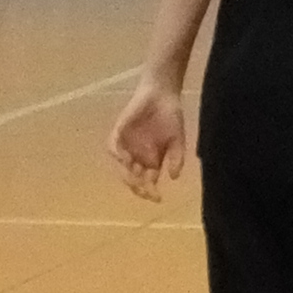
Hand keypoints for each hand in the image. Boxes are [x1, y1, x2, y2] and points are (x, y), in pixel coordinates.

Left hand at [103, 74, 188, 200]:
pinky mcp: (119, 133)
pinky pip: (114, 147)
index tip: (158, 198)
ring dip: (128, 175)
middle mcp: (138, 157)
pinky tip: (126, 160)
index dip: (151, 192)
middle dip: (138, 187)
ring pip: (123, 167)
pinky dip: (118, 155)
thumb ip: (176, 158)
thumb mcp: (178, 139)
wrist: (162, 93)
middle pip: (134, 179)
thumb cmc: (171, 116)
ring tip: (136, 180)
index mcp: (152, 161)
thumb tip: (174, 177)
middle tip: (145, 191)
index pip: (148, 182)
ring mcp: (127, 146)